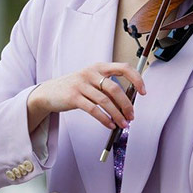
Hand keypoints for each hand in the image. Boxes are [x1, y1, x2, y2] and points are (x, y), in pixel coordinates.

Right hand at [28, 63, 145, 129]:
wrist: (48, 93)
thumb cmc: (74, 88)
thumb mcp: (91, 81)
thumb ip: (107, 87)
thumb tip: (127, 103)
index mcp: (99, 67)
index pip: (123, 68)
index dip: (136, 79)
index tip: (143, 92)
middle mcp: (91, 73)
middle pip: (115, 89)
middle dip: (126, 105)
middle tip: (132, 116)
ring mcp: (81, 84)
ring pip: (105, 101)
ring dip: (117, 115)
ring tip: (123, 124)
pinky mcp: (73, 97)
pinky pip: (93, 110)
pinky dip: (104, 119)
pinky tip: (110, 125)